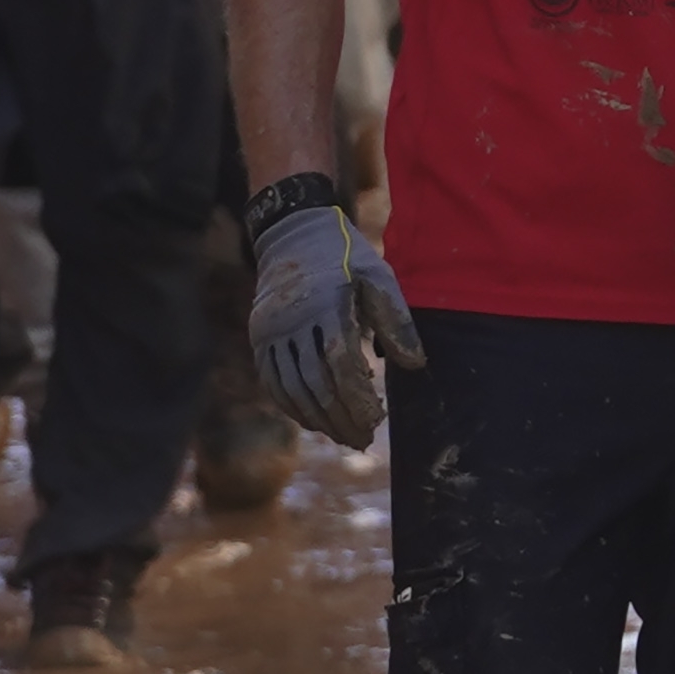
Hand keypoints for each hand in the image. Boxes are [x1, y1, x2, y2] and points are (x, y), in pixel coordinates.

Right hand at [249, 195, 424, 446]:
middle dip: (340, 416)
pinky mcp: (259, 336)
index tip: (378, 419)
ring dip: (317, 417)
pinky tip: (312, 421)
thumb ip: (397, 320)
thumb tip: (415, 364)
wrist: (294, 234)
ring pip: (291, 385)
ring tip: (343, 436)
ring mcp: (270, 329)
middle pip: (315, 381)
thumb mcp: (380, 278)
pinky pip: (271, 379)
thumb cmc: (348, 259)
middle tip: (363, 440)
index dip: (357, 395)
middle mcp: (292, 319)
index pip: (340, 361)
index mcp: (326, 303)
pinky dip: (291, 404)